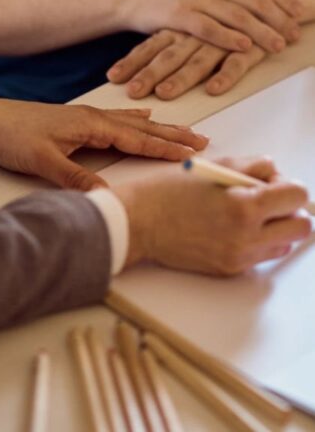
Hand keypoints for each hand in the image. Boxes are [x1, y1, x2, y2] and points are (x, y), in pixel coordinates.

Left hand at [0, 98, 207, 190]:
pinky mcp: (73, 123)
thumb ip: (77, 179)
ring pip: (129, 123)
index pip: (136, 138)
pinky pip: (114, 120)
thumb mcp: (43, 162)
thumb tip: (109, 198)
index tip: (194, 152)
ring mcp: (82, 118)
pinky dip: (134, 120)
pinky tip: (140, 117)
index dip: (166, 146)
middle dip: (171, 134)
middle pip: (140, 127)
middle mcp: (90, 117)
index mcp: (89, 124)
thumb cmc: (11, 137)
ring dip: (156, 128)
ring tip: (181, 129)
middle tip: (202, 138)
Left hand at [107, 29, 265, 98]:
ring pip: (198, 61)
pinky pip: (236, 63)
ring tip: (164, 93)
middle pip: (168, 56)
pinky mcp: (249, 47)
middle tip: (132, 92)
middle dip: (149, 75)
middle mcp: (195, 34)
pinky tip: (213, 89)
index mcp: (178, 28)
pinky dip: (225, 76)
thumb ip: (164, 40)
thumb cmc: (216, 14)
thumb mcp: (187, 23)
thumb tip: (133, 61)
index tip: (112, 78)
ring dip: (181, 78)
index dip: (131, 62)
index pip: (149, 47)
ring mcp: (221, 41)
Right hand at [114, 157, 311, 274]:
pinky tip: (232, 227)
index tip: (274, 182)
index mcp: (244, 205)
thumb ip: (248, 167)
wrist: (138, 223)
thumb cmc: (165, 193)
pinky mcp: (231, 269)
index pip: (297, 197)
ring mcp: (240, 256)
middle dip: (290, 210)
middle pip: (301, 227)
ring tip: (247, 214)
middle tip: (268, 200)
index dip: (288, 185)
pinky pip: (261, 256)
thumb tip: (272, 170)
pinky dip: (256, 241)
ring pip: (285, 244)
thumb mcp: (209, 167)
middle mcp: (247, 236)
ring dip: (275, 227)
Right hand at [115, 0, 301, 52]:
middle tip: (294, 34)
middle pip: (256, 0)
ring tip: (277, 45)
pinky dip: (231, 39)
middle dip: (279, 19)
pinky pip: (211, 29)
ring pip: (239, 16)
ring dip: (262, 33)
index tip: (299, 13)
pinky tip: (245, 47)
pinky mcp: (180, 14)